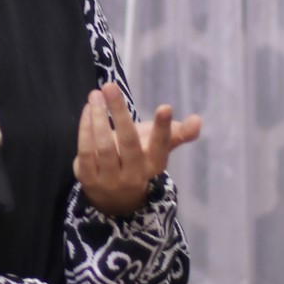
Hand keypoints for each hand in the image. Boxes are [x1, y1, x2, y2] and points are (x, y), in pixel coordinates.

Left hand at [73, 81, 201, 216]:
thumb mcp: (157, 148)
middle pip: (128, 142)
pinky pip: (86, 151)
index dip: (163, 128)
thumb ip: (177, 133)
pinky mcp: (87, 178)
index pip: (161, 146)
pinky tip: (88, 110)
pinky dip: (85, 128)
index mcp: (154, 164)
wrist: (113, 197)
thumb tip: (198, 120)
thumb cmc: (138, 160)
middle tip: (111, 86)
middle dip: (119, 112)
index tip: (166, 107)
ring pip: (103, 146)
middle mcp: (134, 175)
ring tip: (96, 94)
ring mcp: (110, 179)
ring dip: (98, 117)